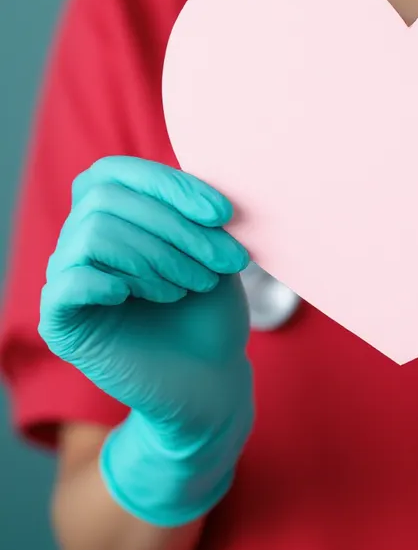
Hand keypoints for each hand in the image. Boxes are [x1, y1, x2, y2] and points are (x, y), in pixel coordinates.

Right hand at [39, 156, 252, 525]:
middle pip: (110, 201)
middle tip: (223, 261)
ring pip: (94, 234)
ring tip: (191, 285)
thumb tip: (199, 178)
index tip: (223, 214)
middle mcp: (81, 241)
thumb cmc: (211, 310)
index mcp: (115, 216)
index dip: (172, 186)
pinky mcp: (62, 323)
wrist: (211, 378)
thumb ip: (193, 211)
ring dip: (158, 256)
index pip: (119, 172)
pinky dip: (115, 281)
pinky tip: (150, 297)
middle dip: (176, 228)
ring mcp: (67, 280)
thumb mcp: (212, 250)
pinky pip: (69, 282)